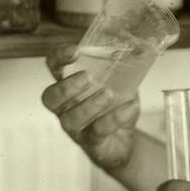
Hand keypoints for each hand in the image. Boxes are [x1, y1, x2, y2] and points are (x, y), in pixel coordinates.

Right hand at [41, 43, 138, 172]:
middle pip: (50, 98)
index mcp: (69, 86)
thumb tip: (139, 48)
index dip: (58, 58)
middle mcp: (66, 107)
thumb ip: (124, 67)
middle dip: (66, 87)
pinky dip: (115, 117)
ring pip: (70, 119)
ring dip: (88, 105)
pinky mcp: (91, 142)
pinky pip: (98, 131)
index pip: (53, 68)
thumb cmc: (115, 108)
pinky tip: (130, 106)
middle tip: (87, 77)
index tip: (75, 51)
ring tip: (107, 94)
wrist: (124, 142)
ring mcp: (76, 127)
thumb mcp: (120, 83)